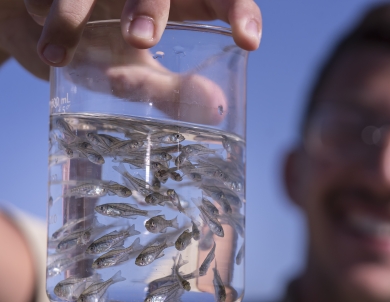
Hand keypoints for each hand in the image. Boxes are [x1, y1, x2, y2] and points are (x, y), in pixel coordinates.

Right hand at [0, 0, 260, 79]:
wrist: (50, 31)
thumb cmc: (110, 50)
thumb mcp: (143, 74)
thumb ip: (175, 91)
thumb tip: (218, 110)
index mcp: (182, 0)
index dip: (238, 11)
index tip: (247, 41)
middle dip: (150, 5)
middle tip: (142, 40)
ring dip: (94, 9)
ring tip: (101, 46)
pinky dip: (53, 20)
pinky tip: (52, 54)